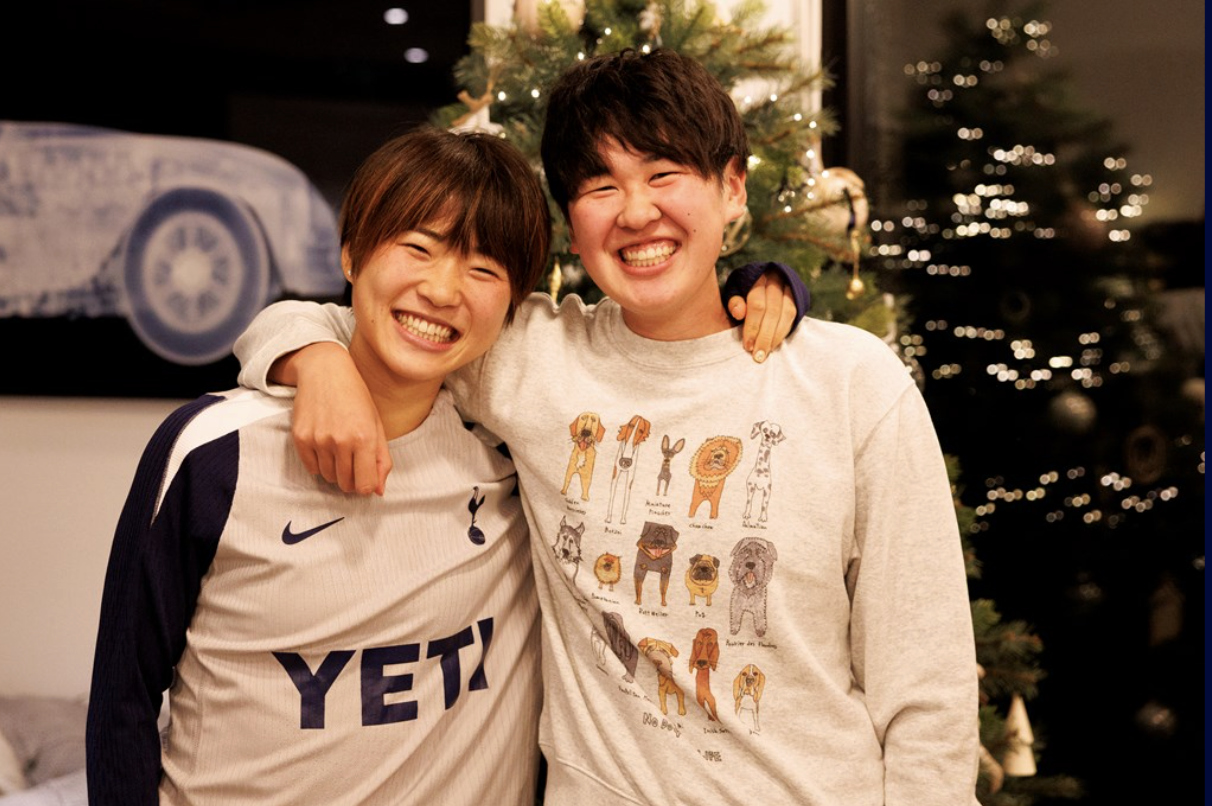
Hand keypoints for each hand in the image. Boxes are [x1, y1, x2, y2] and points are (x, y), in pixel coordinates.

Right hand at [276, 343, 391, 494]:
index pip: (365, 485)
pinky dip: (319, 464)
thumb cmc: (356, 398)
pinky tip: (325, 446)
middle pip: (346, 484)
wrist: (325, 371)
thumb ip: (381, 460)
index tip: (366, 478)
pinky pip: (311, 468)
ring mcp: (318, 440)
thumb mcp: (376, 425)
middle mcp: (341, 441)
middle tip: (354, 461)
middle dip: (352, 479)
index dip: (367, 486)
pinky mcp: (300, 438)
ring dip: (335, 470)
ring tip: (340, 449)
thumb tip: (379, 491)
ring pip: (328, 477)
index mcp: (364, 438)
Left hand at [727, 268, 797, 362]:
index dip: (753, 327)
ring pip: (787, 313)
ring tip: (767, 352)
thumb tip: (739, 313)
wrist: (762, 277)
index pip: (757, 305)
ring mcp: (789, 285)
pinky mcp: (797, 294)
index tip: (748, 346)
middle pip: (773, 311)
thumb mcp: (733, 291)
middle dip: (765, 336)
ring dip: (777, 336)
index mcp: (757, 276)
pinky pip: (794, 315)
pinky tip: (775, 343)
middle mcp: (775, 279)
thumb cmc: (742, 288)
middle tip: (758, 356)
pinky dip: (784, 330)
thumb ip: (734, 301)